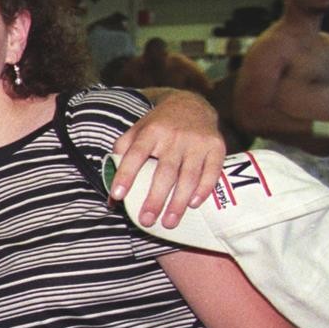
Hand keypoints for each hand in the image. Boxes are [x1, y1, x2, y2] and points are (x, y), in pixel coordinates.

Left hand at [109, 90, 223, 228]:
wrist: (192, 104)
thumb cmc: (158, 126)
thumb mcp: (136, 132)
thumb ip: (120, 157)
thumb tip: (112, 195)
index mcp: (150, 132)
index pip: (135, 154)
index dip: (126, 175)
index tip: (117, 195)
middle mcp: (174, 137)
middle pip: (164, 172)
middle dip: (155, 199)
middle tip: (146, 220)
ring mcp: (197, 142)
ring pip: (188, 176)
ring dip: (178, 202)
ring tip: (169, 222)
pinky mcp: (216, 146)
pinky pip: (212, 171)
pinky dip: (203, 189)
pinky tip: (193, 204)